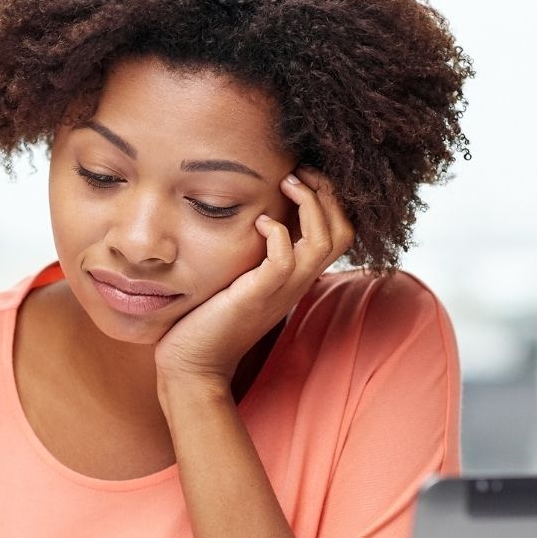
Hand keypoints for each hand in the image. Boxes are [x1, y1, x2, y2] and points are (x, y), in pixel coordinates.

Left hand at [154, 166, 354, 386]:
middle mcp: (297, 283)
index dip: (330, 199)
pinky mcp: (256, 296)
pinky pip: (284, 260)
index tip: (302, 175)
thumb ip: (254, 253)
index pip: (339, 233)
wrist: (193, 365)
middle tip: (299, 172)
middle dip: (327, 193)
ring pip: (323, 242)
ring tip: (286, 184)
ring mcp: (280, 291)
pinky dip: (277, 232)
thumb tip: (252, 215)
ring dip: (309, 204)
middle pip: (342, 232)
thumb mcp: (241, 278)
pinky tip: (258, 221)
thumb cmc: (209, 320)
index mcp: (296, 277)